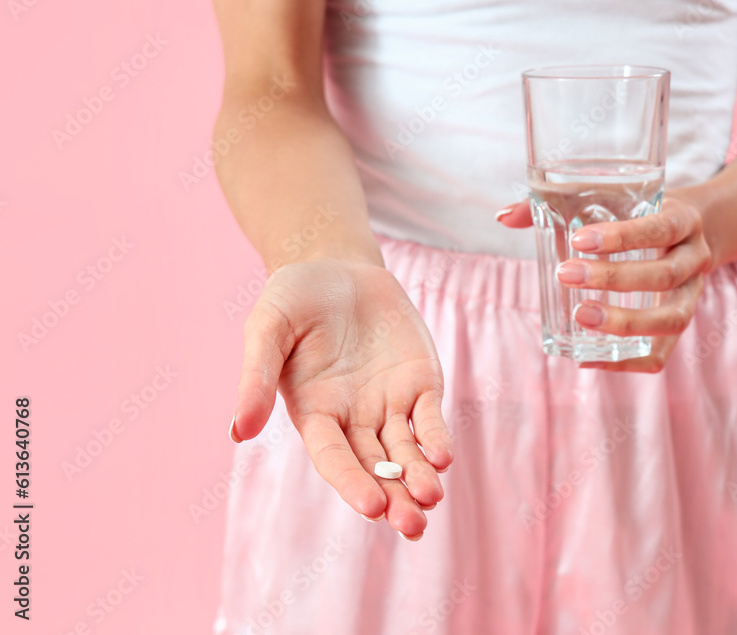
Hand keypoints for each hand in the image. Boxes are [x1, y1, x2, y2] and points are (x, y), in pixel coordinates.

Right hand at [230, 259, 453, 539]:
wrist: (335, 265)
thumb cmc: (293, 298)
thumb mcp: (267, 329)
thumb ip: (256, 377)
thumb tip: (238, 430)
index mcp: (314, 414)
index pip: (334, 457)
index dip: (352, 482)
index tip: (372, 506)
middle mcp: (353, 419)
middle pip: (374, 467)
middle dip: (394, 496)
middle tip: (412, 526)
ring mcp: (388, 404)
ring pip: (406, 452)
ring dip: (420, 477)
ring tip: (431, 499)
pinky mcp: (418, 384)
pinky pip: (429, 418)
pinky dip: (436, 438)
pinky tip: (443, 457)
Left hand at [497, 195, 711, 371]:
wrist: (693, 228)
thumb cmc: (639, 209)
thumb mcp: (614, 194)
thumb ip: (559, 201)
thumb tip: (502, 217)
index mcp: (684, 219)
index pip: (659, 229)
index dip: (622, 237)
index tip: (578, 239)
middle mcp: (696, 259)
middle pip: (664, 275)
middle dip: (614, 278)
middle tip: (566, 275)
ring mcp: (692, 295)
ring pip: (672, 320)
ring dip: (625, 323)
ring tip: (579, 317)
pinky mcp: (679, 322)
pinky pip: (661, 353)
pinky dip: (626, 362)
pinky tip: (586, 359)